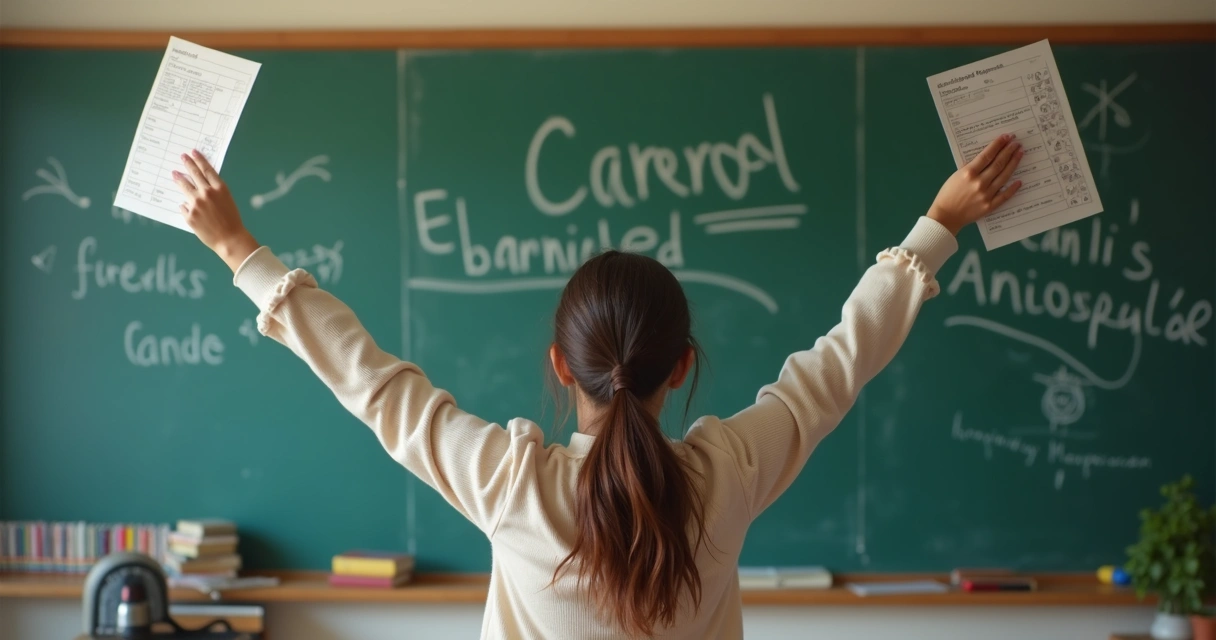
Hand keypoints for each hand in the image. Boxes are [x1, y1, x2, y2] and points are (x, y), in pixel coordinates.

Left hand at [172, 150, 259, 271]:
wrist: (230, 239)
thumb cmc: (232, 221)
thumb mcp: (228, 201)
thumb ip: (215, 192)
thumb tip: (200, 185)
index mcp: (220, 189)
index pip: (207, 170)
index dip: (199, 160)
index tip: (193, 152)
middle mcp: (207, 193)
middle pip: (195, 174)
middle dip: (188, 164)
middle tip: (183, 157)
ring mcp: (196, 204)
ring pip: (185, 187)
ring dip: (179, 179)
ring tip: (175, 173)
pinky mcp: (189, 215)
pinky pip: (184, 206)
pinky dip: (186, 206)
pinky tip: (187, 208)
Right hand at [928, 134, 1024, 235]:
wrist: (945, 216)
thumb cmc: (948, 194)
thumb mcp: (955, 176)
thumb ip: (970, 167)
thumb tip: (986, 157)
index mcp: (968, 173)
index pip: (987, 155)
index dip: (998, 145)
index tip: (1006, 137)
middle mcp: (979, 182)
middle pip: (998, 164)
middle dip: (1008, 151)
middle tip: (1017, 143)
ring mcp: (986, 195)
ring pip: (1004, 176)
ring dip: (1013, 164)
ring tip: (1020, 154)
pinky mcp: (990, 206)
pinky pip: (1004, 195)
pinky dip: (1013, 188)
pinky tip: (1019, 180)